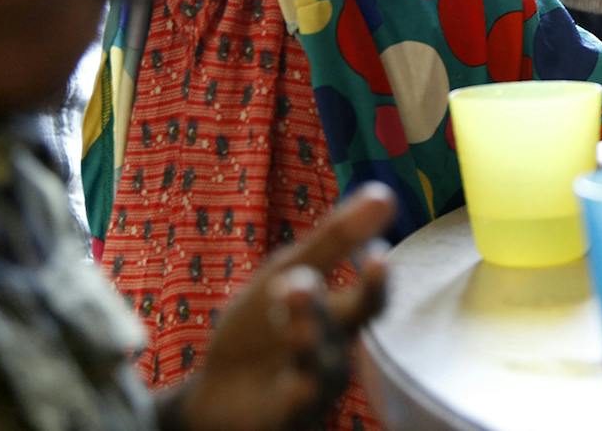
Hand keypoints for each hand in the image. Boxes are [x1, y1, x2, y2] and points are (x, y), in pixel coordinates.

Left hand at [170, 184, 395, 430]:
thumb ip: (333, 241)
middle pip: (359, 321)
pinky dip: (297, 382)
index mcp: (340, 315)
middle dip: (369, 291)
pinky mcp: (286, 417)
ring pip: (323, 359)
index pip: (370, 291)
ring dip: (309, 321)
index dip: (377, 269)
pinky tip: (293, 368)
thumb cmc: (261, 334)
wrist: (217, 401)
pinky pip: (298, 401)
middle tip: (376, 259)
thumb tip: (384, 193)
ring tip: (294, 285)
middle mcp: (336, 349)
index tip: (381, 241)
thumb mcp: (286, 276)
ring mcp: (312, 386)